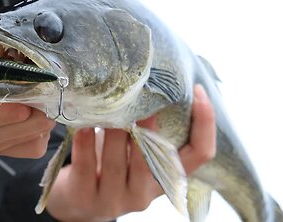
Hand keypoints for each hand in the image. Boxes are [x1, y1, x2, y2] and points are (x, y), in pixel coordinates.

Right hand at [0, 41, 55, 186]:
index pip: (9, 104)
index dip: (27, 81)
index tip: (29, 61)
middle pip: (34, 120)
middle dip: (41, 91)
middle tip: (30, 70)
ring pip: (37, 135)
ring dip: (41, 109)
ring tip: (28, 88)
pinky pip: (27, 148)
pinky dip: (34, 129)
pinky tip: (23, 111)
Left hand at [45, 84, 215, 221]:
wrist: (77, 200)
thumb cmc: (109, 164)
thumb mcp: (133, 151)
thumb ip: (146, 130)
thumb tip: (152, 82)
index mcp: (163, 179)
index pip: (200, 154)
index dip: (205, 123)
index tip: (198, 90)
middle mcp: (143, 194)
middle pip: (153, 159)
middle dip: (147, 126)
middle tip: (138, 97)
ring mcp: (114, 200)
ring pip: (117, 163)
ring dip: (113, 131)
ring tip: (106, 107)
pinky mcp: (85, 199)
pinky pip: (87, 168)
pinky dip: (85, 144)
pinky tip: (82, 126)